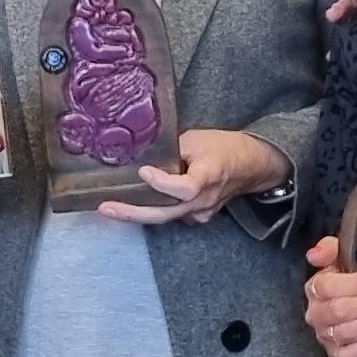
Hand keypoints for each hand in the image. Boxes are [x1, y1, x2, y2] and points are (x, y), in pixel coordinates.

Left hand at [100, 129, 287, 224]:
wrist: (250, 166)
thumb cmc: (224, 148)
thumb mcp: (196, 138)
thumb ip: (169, 149)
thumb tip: (138, 152)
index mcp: (208, 177)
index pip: (185, 188)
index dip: (163, 184)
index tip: (143, 172)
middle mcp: (203, 201)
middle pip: (165, 213)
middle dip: (132, 212)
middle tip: (106, 208)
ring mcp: (200, 214)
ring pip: (165, 217)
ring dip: (137, 213)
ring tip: (110, 208)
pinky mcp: (196, 217)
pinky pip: (170, 216)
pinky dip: (150, 210)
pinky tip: (130, 206)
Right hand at [303, 236, 356, 356]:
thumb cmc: (352, 278)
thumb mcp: (343, 256)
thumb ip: (329, 248)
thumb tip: (315, 254)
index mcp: (315, 288)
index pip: (326, 287)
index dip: (351, 284)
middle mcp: (317, 313)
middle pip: (338, 311)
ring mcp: (325, 336)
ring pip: (345, 333)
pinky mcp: (337, 354)